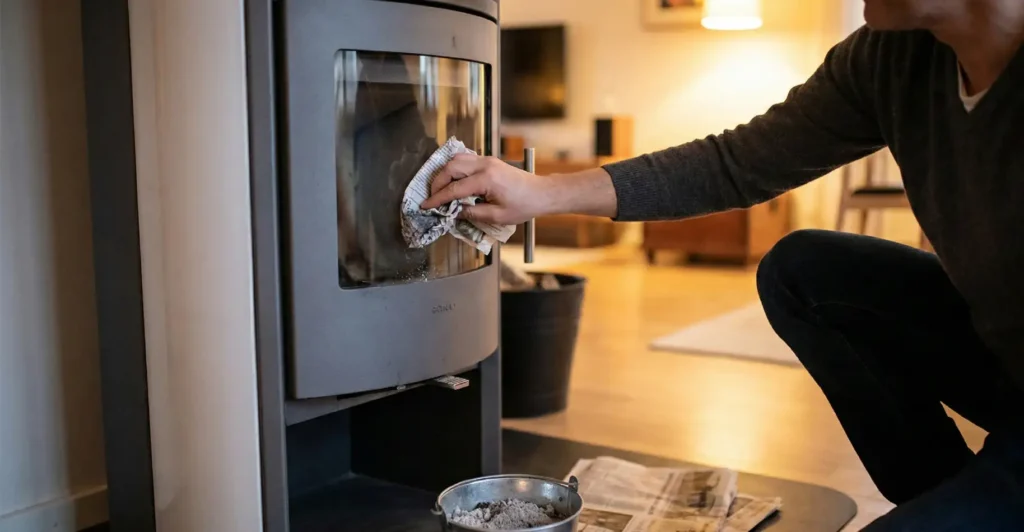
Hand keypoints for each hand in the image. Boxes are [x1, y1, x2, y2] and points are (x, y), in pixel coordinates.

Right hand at [420, 154, 552, 224]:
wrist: (541, 193)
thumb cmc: (523, 206)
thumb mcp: (497, 216)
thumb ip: (472, 213)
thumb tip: (454, 212)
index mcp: (486, 180)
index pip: (454, 189)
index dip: (437, 198)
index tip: (426, 206)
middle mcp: (485, 165)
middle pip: (451, 167)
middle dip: (437, 182)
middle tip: (432, 197)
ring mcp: (487, 160)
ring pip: (457, 159)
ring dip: (445, 173)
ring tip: (440, 189)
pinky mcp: (489, 161)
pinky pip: (466, 159)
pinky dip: (455, 169)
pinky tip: (452, 180)